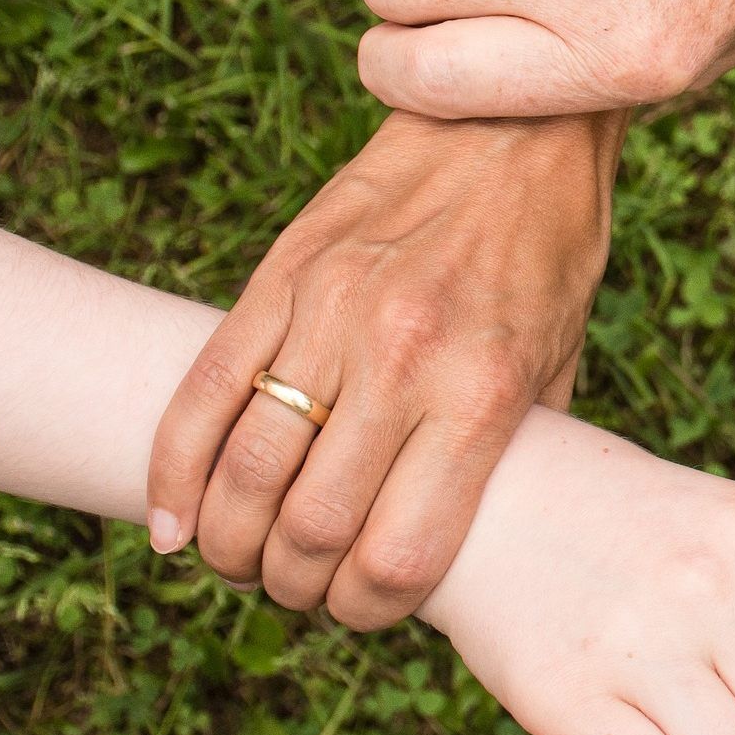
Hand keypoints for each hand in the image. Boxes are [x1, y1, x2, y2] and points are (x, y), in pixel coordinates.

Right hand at [147, 112, 618, 627]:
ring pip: (245, 470)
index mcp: (481, 393)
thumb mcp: (561, 361)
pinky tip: (174, 522)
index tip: (364, 610)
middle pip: (310, 529)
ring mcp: (331, 314)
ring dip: (230, 542)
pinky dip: (173, 472)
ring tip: (242, 558)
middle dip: (294, 587)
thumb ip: (514, 452)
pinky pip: (203, 391)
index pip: (398, 555)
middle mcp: (402, 359)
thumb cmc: (550, 252)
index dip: (368, 611)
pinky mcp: (281, 276)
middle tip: (299, 589)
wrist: (512, 124)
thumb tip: (477, 542)